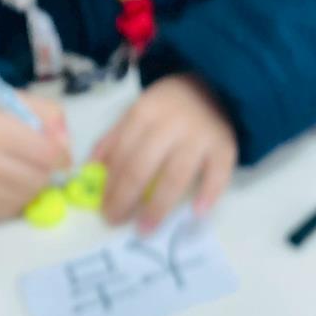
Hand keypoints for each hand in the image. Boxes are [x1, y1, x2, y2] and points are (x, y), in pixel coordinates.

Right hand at [0, 93, 70, 221]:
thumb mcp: (16, 102)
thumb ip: (50, 115)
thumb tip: (66, 149)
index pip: (48, 153)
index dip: (57, 151)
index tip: (52, 148)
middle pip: (41, 177)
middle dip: (44, 168)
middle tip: (31, 158)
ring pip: (31, 195)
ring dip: (32, 183)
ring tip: (16, 169)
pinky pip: (15, 209)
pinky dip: (17, 197)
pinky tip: (4, 183)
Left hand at [94, 74, 236, 231]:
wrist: (215, 86)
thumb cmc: (170, 107)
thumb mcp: (138, 111)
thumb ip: (115, 138)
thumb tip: (90, 169)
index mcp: (145, 113)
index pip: (122, 154)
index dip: (110, 184)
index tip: (102, 207)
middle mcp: (171, 124)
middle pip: (142, 167)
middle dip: (125, 198)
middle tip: (115, 221)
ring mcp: (200, 136)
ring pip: (175, 175)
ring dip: (158, 206)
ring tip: (145, 229)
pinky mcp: (225, 146)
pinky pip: (218, 173)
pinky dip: (208, 193)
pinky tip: (196, 212)